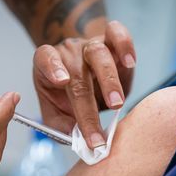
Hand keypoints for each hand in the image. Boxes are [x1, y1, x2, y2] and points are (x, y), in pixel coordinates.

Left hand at [33, 21, 134, 148]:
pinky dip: (125, 45)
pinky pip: (117, 34)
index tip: (61, 82)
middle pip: (77, 73)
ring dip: (109, 80)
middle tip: (97, 133)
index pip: (45, 58)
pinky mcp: (110, 41)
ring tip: (116, 104)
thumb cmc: (66, 95)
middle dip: (88, 106)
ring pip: (98, 53)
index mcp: (46, 64)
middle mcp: (68, 52)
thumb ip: (62, 126)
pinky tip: (130, 63)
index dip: (52, 68)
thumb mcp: (56, 112)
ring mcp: (89, 44)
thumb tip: (78, 141)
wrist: (79, 73)